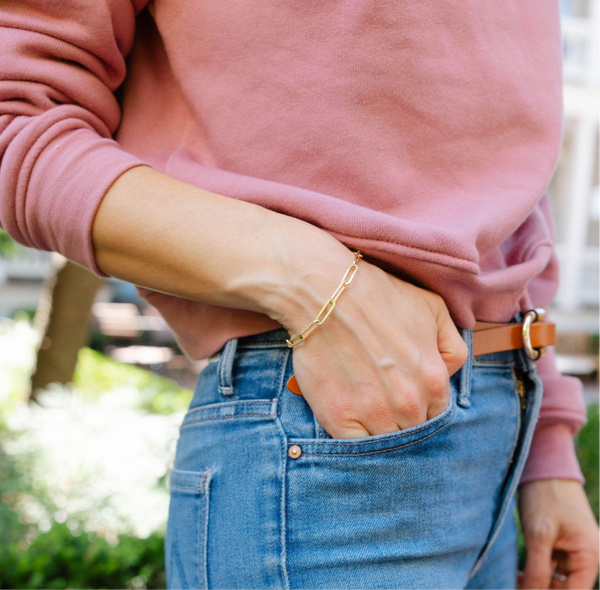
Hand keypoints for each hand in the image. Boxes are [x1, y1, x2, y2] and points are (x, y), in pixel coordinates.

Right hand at [281, 255, 468, 437]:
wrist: (326, 292)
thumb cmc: (378, 295)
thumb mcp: (433, 308)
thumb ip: (452, 346)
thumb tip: (450, 372)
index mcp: (434, 380)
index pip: (437, 414)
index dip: (421, 405)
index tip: (403, 395)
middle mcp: (408, 403)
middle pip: (413, 431)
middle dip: (401, 418)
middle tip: (381, 399)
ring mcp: (373, 413)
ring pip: (386, 442)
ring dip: (377, 429)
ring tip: (363, 407)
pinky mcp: (339, 418)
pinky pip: (355, 446)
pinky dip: (353, 437)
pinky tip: (347, 416)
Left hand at [518, 479, 599, 588]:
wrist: (543, 465)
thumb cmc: (544, 495)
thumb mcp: (538, 534)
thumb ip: (538, 570)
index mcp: (590, 557)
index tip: (524, 589)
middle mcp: (588, 557)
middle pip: (565, 589)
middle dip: (539, 589)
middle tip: (513, 582)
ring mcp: (576, 551)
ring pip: (557, 581)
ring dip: (536, 582)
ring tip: (513, 578)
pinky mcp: (563, 545)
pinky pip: (552, 568)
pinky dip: (537, 572)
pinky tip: (519, 572)